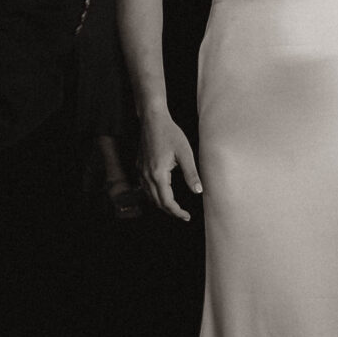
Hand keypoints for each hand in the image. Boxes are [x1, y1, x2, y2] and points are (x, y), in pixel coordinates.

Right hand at [140, 107, 202, 221]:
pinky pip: (144, 188)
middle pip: (157, 202)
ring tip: (175, 206)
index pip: (167, 202)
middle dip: (170, 211)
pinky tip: (162, 193)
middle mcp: (146, 176)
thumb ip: (191, 174)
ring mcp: (140, 172)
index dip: (177, 212)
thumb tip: (198, 192)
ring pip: (149, 196)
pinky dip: (153, 195)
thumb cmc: (170, 133)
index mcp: (158, 174)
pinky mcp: (139, 167)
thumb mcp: (185, 153)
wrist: (152, 120)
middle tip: (183, 214)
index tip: (187, 216)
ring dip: (161, 204)